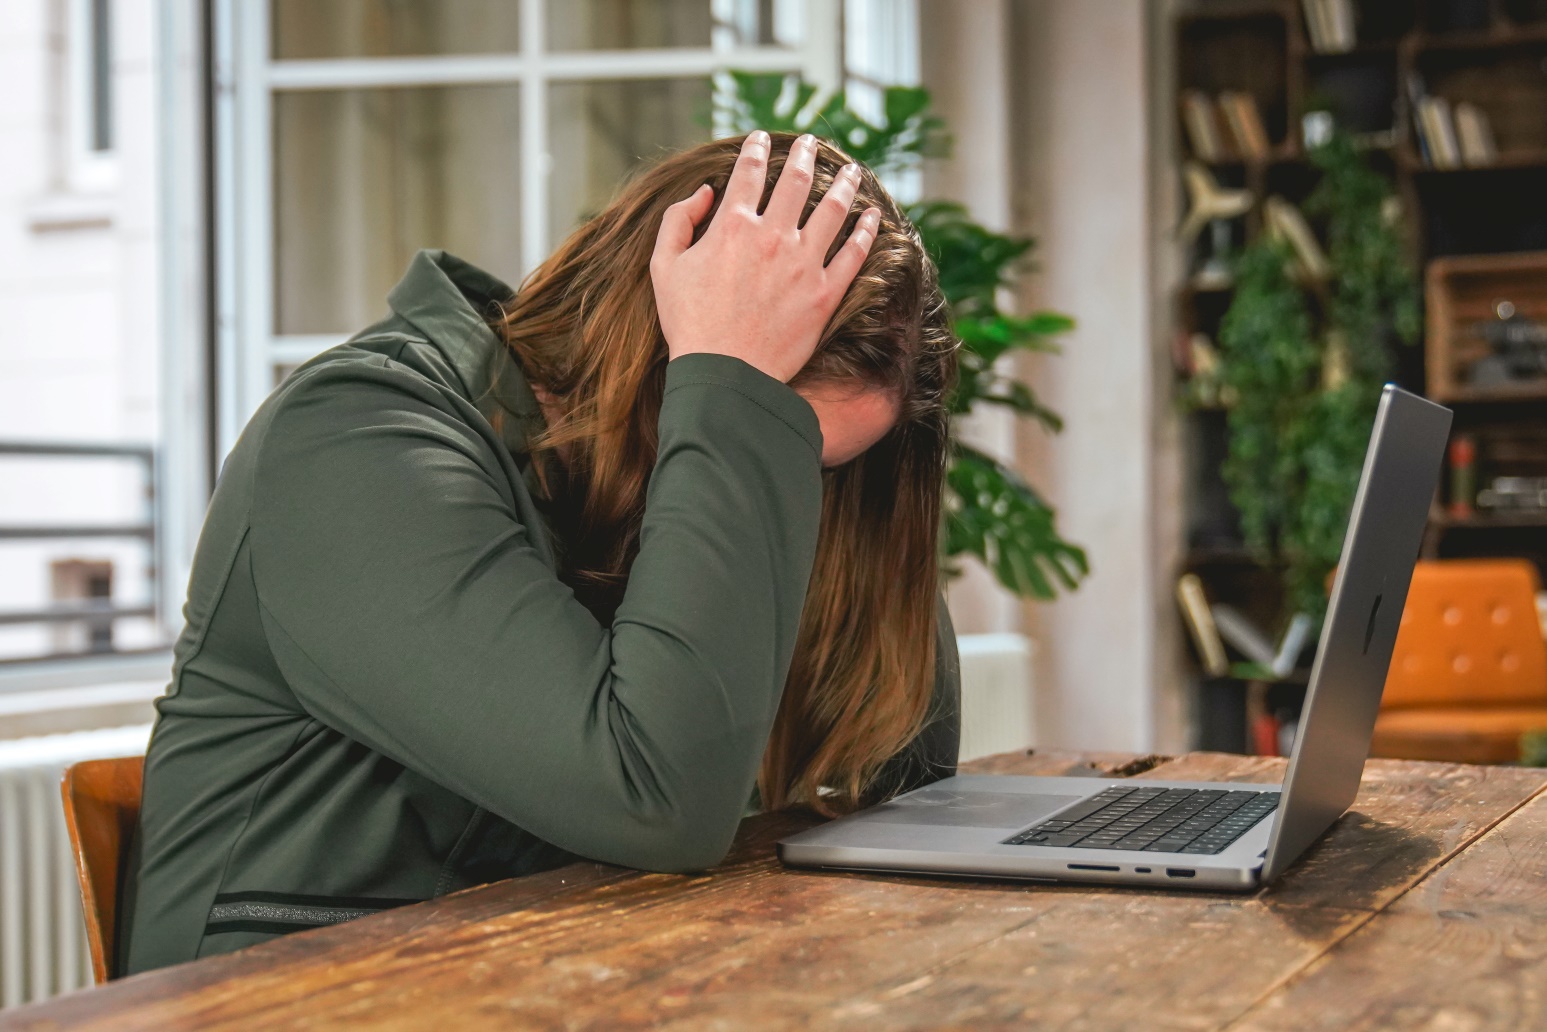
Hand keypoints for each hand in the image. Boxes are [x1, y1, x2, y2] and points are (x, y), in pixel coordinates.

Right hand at [650, 131, 880, 383]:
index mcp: (732, 225)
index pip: (748, 172)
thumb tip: (705, 192)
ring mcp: (804, 263)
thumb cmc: (689, 323)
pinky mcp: (825, 293)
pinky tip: (872, 216)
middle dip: (803, 155)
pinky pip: (854, 253)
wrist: (724, 374)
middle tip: (808, 143)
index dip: (754, 150)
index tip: (759, 139)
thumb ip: (678, 220)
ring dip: (843, 183)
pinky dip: (865, 231)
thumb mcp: (664, 266)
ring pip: (832, 209)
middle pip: (795, 181)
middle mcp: (773, 236)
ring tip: (850, 168)